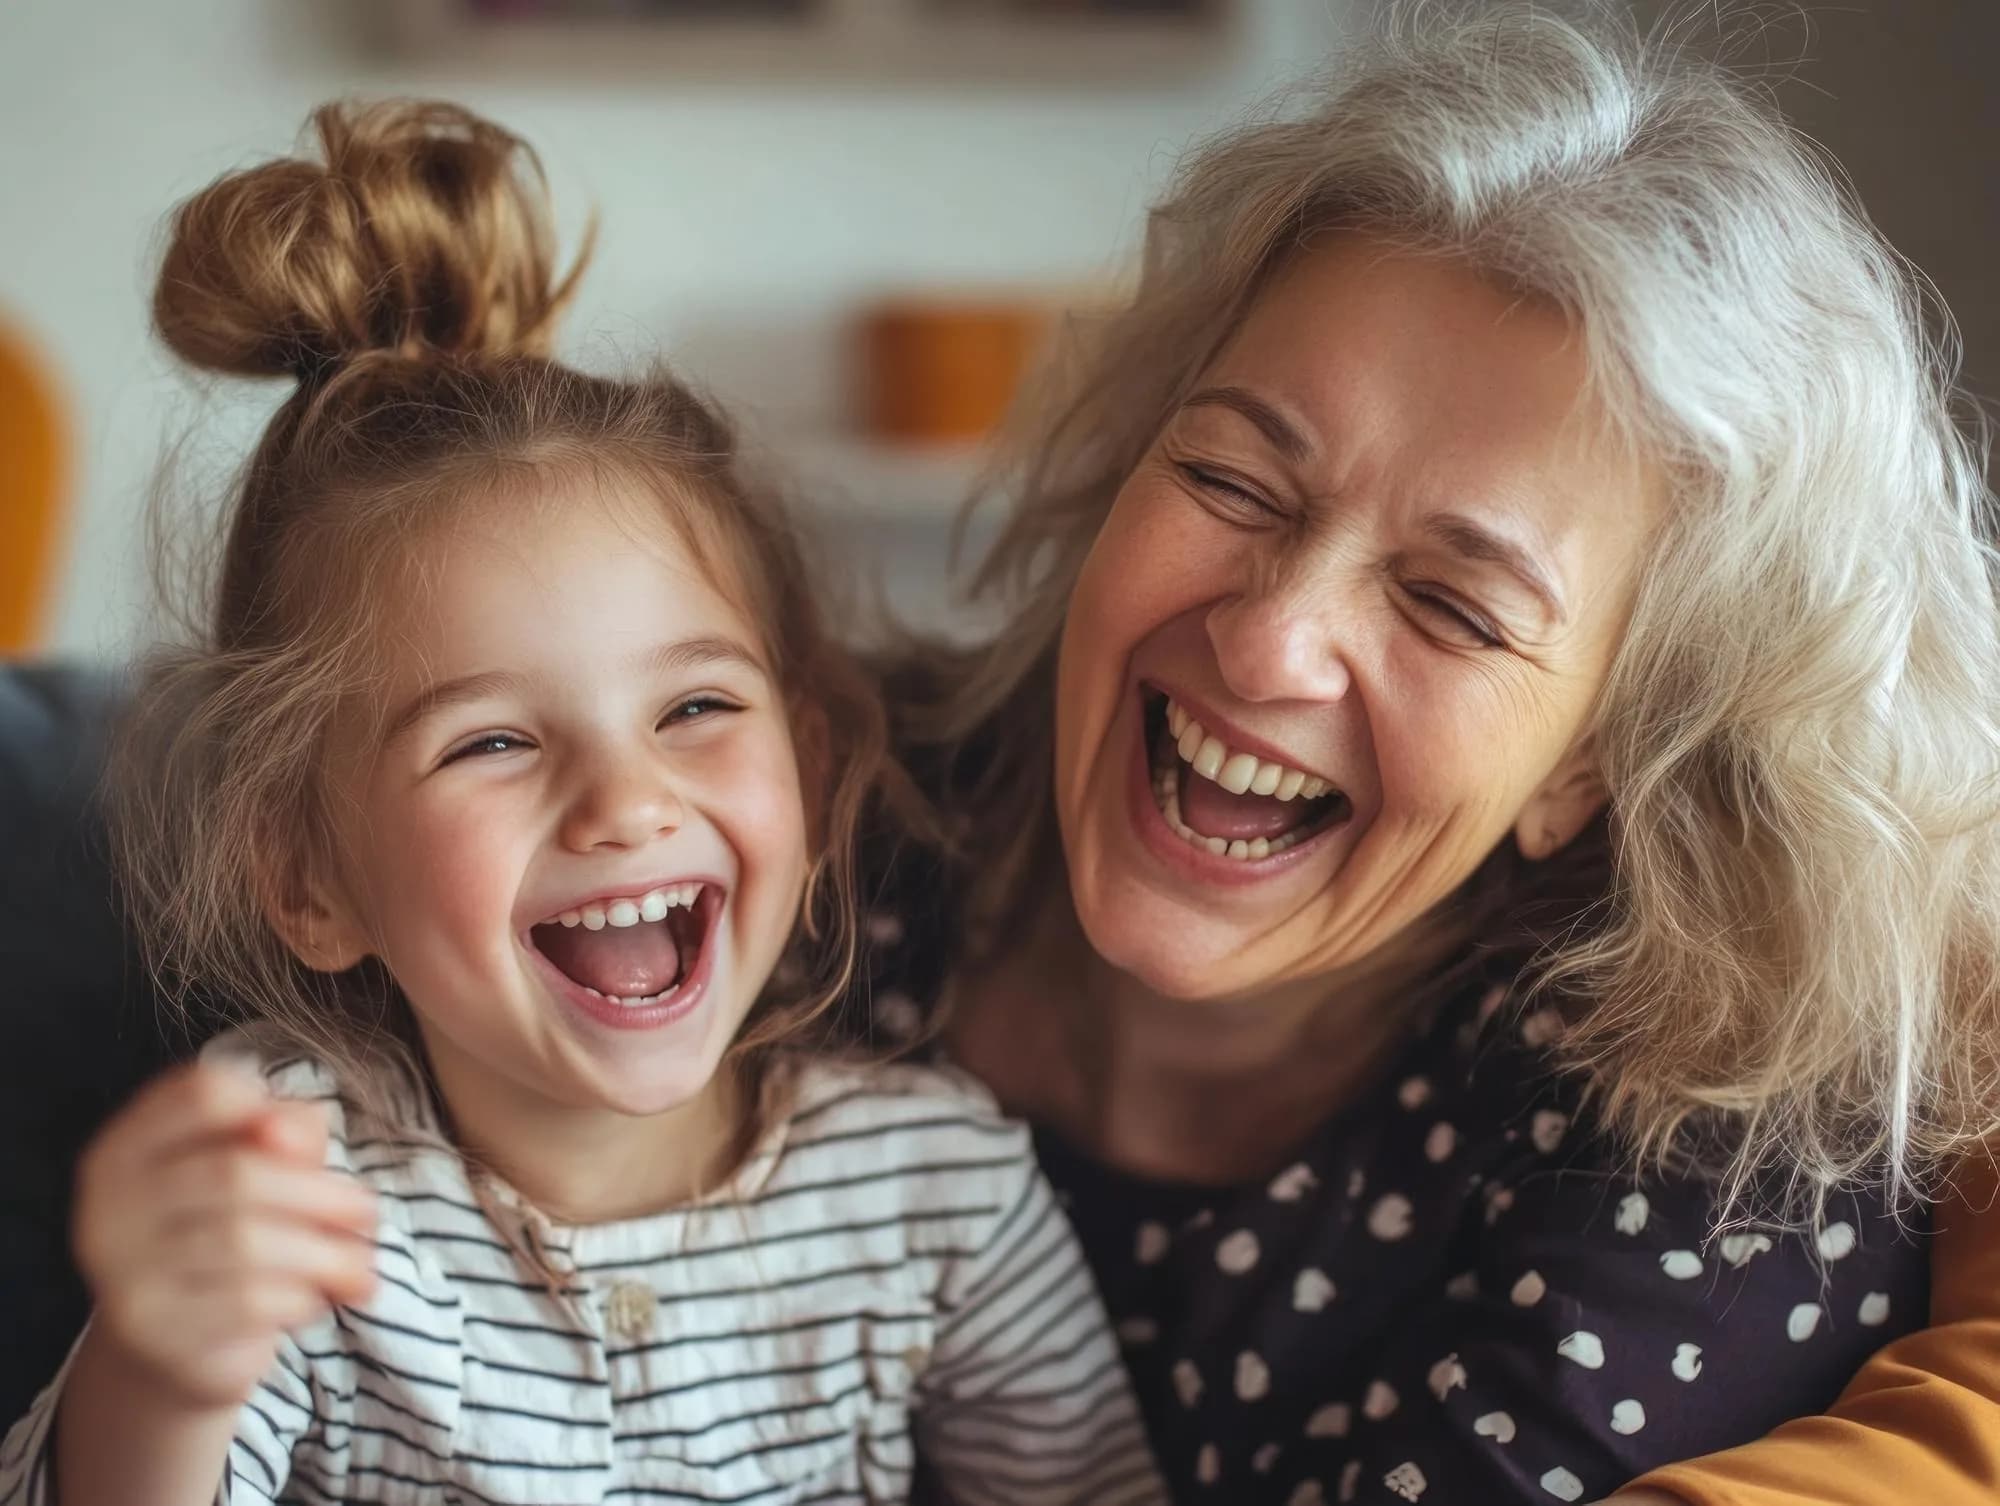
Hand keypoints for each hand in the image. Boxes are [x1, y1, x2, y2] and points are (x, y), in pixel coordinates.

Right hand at [71, 1060, 377, 1409]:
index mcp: (128, 1148)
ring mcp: (124, 1274)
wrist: (175, 1346)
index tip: (306, 1143)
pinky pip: (248, 1303)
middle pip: (236, 1173)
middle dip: (320, 1194)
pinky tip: (315, 1299)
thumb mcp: (261, 1168)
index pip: (199, 1093)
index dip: (267, 1106)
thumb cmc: (225, 1234)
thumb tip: (292, 1132)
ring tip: (360, 1263)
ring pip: (247, 1243)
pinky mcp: (155, 1334)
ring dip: (324, 1253)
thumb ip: (286, 1130)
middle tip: (367, 1213)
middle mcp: (108, 1207)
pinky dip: (300, 1297)